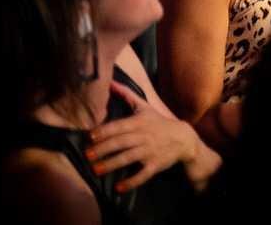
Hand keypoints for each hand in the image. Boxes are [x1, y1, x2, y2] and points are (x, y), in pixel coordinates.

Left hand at [86, 81, 203, 191]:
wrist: (183, 138)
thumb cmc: (158, 122)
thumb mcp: (144, 107)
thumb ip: (126, 95)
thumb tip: (110, 82)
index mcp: (140, 122)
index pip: (120, 126)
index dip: (105, 131)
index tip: (91, 136)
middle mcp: (144, 136)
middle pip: (122, 142)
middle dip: (104, 149)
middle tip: (87, 155)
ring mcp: (150, 151)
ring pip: (129, 158)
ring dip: (112, 164)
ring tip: (96, 170)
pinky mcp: (155, 164)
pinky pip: (143, 174)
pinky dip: (132, 181)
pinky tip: (119, 188)